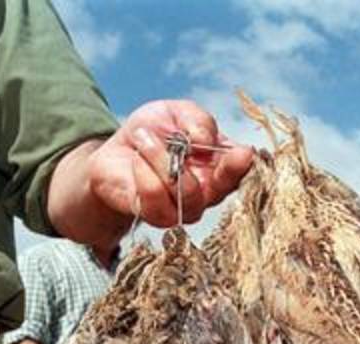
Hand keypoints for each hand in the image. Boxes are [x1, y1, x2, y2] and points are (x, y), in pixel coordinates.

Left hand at [47, 99, 254, 253]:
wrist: (116, 151)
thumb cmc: (153, 131)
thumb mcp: (176, 112)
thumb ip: (198, 120)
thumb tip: (205, 140)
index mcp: (220, 166)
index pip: (240, 173)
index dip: (242, 166)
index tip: (243, 154)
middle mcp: (208, 192)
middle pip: (219, 190)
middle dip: (207, 169)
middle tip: (190, 142)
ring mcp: (183, 209)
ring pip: (186, 192)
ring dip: (163, 159)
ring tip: (144, 137)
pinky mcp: (156, 216)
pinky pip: (156, 199)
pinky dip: (145, 174)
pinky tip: (136, 158)